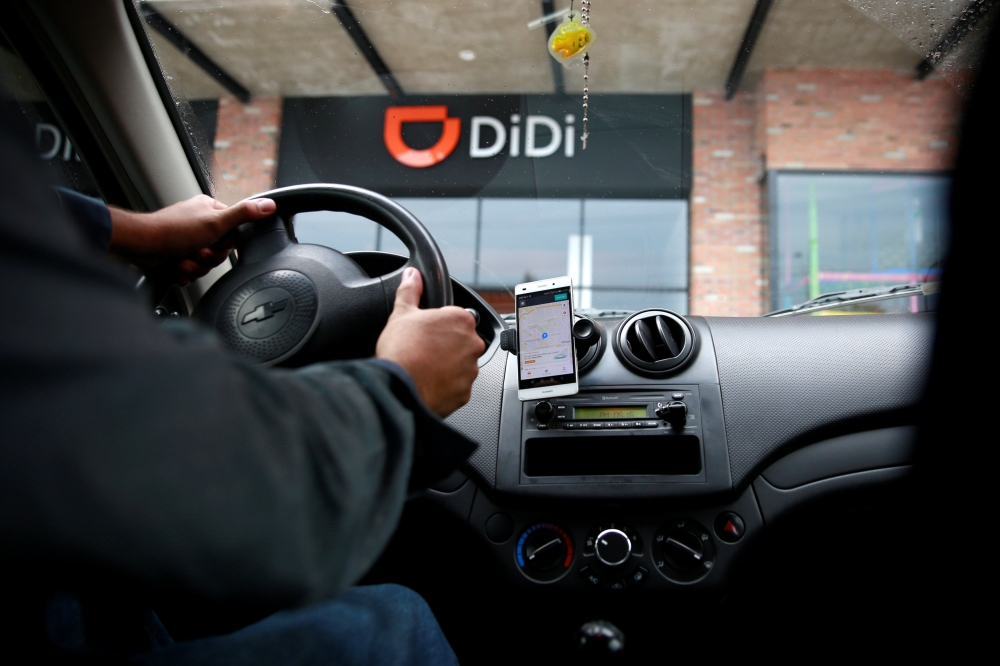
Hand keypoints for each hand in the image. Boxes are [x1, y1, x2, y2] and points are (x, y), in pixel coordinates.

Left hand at [108, 194, 275, 285]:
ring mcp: (187, 240)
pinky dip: (186, 272)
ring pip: (206, 263)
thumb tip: (269, 205)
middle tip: (198, 252)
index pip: (234, 232)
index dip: (227, 244)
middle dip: (209, 257)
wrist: (140, 246)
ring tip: (183, 259)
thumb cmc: (172, 230)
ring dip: (196, 266)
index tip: (216, 243)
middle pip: (220, 251)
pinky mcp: (178, 255)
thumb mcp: (215, 222)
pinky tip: (178, 267)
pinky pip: (193, 270)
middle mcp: (199, 224)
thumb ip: (244, 214)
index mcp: (210, 210)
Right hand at [376, 267, 484, 416]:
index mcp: (461, 320)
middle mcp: (472, 344)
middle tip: (422, 350)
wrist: (400, 388)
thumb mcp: (402, 313)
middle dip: (444, 346)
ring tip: (423, 368)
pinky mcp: (464, 393)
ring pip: (459, 365)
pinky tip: (427, 383)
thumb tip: (412, 275)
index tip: (426, 332)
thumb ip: (410, 291)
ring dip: (446, 366)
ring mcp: (470, 370)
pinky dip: (445, 386)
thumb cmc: (402, 350)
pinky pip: (456, 387)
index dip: (438, 325)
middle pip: (459, 342)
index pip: (455, 317)